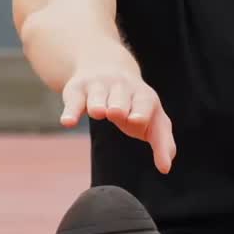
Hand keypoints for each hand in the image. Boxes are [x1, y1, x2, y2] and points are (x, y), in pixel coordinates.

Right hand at [61, 63, 176, 173]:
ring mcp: (98, 86)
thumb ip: (162, 142)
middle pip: (120, 99)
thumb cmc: (134, 104)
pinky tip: (68, 122)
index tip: (137, 120)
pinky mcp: (77, 90)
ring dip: (98, 104)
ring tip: (99, 112)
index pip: (144, 104)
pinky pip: (74, 102)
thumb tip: (165, 168)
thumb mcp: (152, 118)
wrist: (104, 65)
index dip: (141, 112)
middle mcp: (121, 87)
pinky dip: (71, 112)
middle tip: (118, 112)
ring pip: (97, 96)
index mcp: (143, 96)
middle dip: (120, 106)